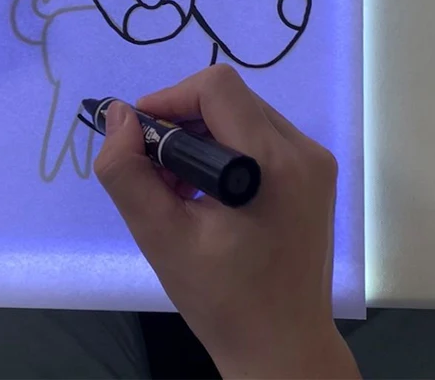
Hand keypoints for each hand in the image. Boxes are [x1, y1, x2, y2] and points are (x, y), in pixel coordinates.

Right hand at [94, 65, 358, 378]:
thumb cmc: (221, 298)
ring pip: (243, 113)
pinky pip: (260, 135)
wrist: (283, 347)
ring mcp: (314, 161)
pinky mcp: (315, 174)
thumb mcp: (159, 236)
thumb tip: (119, 116)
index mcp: (272, 162)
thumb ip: (127, 171)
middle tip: (156, 170)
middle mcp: (302, 150)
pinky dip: (226, 148)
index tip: (143, 137)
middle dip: (182, 122)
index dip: (170, 99)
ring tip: (179, 186)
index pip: (216, 87)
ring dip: (202, 135)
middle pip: (229, 98)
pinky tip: (208, 191)